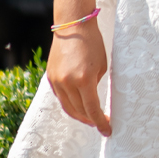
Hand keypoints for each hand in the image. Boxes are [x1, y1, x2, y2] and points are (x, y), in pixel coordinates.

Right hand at [47, 20, 111, 134]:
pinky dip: (70, 105)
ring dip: (79, 116)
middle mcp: (68, 82)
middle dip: (91, 121)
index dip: (101, 122)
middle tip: (101, 124)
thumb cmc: (93, 43)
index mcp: (84, 80)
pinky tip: (78, 107)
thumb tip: (92, 100)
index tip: (108, 130)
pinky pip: (60, 97)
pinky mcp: (50, 77)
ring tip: (90, 120)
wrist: (73, 26)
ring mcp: (56, 81)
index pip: (93, 109)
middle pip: (79, 111)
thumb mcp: (101, 67)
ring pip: (67, 107)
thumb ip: (95, 85)